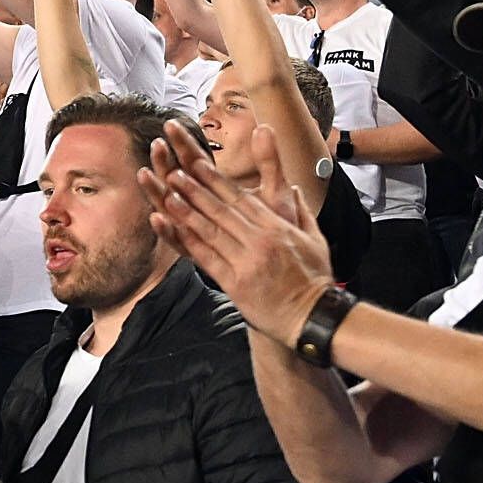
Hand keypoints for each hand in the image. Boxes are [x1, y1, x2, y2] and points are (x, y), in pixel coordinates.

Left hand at [144, 128, 335, 340]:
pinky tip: (174, 230)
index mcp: (277, 227)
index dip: (217, 181)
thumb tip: (295, 189)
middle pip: (222, 211)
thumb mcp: (315, 240)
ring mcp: (247, 262)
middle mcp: (260, 241)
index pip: (241, 199)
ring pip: (212, 232)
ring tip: (167, 194)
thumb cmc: (314, 279)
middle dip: (196, 190)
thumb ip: (302, 212)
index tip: (198, 164)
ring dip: (187, 212)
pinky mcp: (236, 284)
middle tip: (175, 172)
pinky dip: (190, 243)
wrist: (314, 318)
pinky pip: (208, 259)